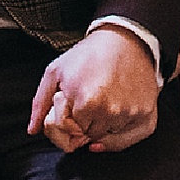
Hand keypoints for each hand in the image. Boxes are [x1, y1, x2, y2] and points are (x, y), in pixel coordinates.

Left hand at [27, 27, 159, 153]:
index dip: (69, 117)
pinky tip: (117, 112)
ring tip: (105, 99)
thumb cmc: (90, 55)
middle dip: (85, 122)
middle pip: (89, 136)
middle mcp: (111, 112)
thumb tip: (33, 129)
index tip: (74, 102)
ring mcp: (130, 114)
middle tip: (90, 98)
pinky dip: (121, 131)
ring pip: (108, 137)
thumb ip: (40, 103)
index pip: (70, 132)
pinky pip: (129, 139)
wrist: (125, 40)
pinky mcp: (146, 115)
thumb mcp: (56, 71)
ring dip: (103, 125)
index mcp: (87, 102)